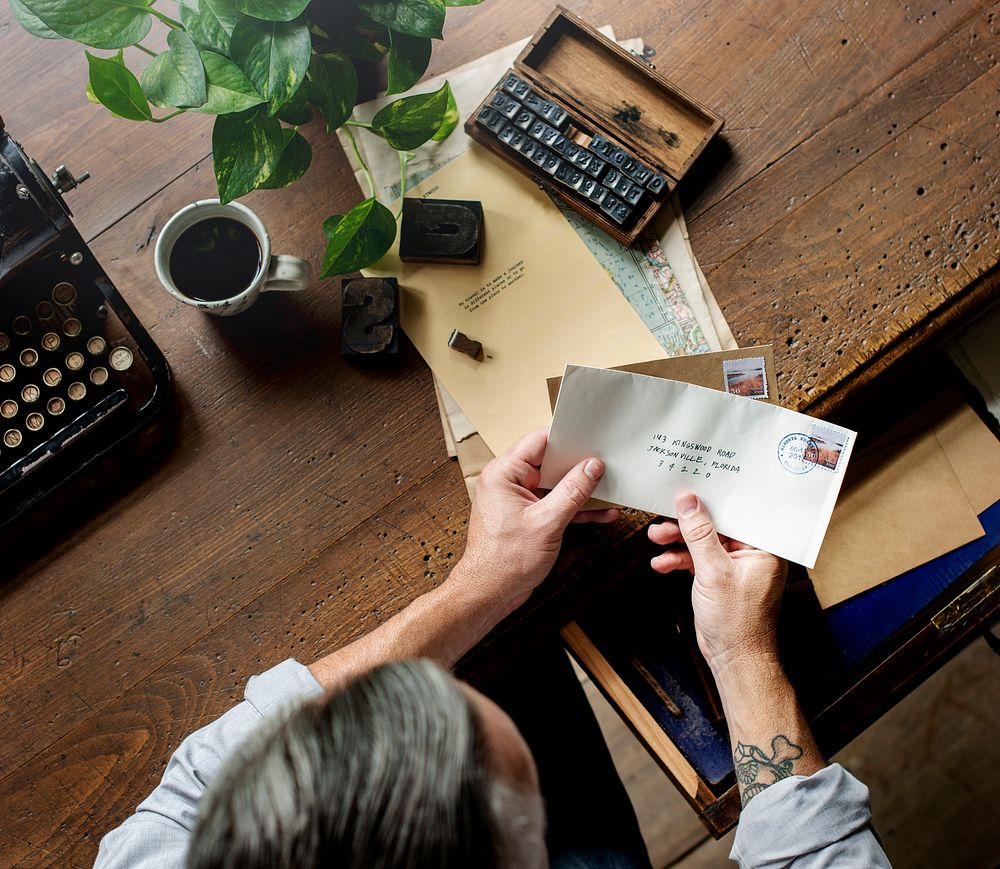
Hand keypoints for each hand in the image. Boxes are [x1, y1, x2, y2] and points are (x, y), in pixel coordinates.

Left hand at [460, 427, 618, 612]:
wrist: (489, 594)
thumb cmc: (504, 561)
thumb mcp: (546, 522)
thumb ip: (572, 492)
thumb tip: (592, 467)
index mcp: (504, 474)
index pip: (539, 441)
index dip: (567, 439)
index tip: (592, 439)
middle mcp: (508, 482)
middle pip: (550, 462)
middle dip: (579, 465)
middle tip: (608, 463)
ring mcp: (519, 500)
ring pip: (556, 485)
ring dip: (582, 490)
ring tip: (611, 488)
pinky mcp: (528, 517)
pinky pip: (555, 504)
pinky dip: (576, 509)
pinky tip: (602, 512)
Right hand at [648, 492, 785, 673]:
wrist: (734, 660)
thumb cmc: (738, 622)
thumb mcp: (714, 571)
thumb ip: (699, 534)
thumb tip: (689, 502)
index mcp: (763, 547)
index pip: (736, 513)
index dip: (710, 501)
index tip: (687, 492)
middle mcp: (752, 554)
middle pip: (715, 526)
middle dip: (686, 525)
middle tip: (663, 519)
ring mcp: (735, 566)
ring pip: (703, 543)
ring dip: (678, 542)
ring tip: (655, 538)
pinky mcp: (721, 579)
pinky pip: (699, 561)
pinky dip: (680, 560)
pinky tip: (662, 563)